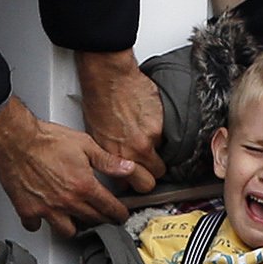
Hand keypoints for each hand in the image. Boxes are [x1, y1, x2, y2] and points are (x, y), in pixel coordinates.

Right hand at [0, 96, 144, 232]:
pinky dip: (40, 223)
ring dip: (74, 227)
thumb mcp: (84, 144)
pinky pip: (36, 226)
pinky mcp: (28, 210)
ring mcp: (47, 209)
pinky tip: (43, 216)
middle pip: (92, 221)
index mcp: (84, 186)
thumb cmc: (46, 139)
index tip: (120, 215)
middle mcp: (67, 201)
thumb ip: (107, 161)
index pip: (109, 208)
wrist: (16, 139)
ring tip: (76, 219)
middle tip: (103, 216)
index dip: (119, 213)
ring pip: (67, 231)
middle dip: (102, 220)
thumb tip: (128, 168)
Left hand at [76, 50, 164, 187]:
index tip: (137, 179)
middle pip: (152, 180)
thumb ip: (111, 155)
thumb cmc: (98, 101)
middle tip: (147, 166)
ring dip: (156, 152)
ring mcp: (149, 139)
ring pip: (162, 159)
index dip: (137, 182)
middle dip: (150, 175)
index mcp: (115, 157)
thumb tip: (118, 166)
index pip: (134, 185)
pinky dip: (160, 131)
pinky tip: (148, 121)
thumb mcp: (96, 136)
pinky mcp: (161, 125)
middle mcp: (134, 151)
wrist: (109, 78)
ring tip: (146, 137)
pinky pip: (166, 137)